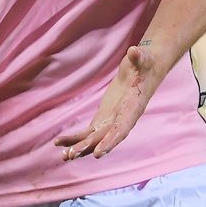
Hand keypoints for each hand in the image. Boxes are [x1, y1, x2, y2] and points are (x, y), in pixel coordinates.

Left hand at [55, 44, 161, 159]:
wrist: (143, 70)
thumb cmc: (145, 64)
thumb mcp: (143, 59)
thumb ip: (139, 57)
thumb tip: (134, 50)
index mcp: (133, 109)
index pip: (122, 129)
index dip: (110, 141)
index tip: (98, 153)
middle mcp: (123, 120)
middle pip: (104, 138)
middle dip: (88, 147)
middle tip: (71, 155)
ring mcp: (112, 122)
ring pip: (94, 139)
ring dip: (79, 147)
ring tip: (63, 156)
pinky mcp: (103, 119)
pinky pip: (88, 133)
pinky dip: (75, 138)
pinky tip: (60, 143)